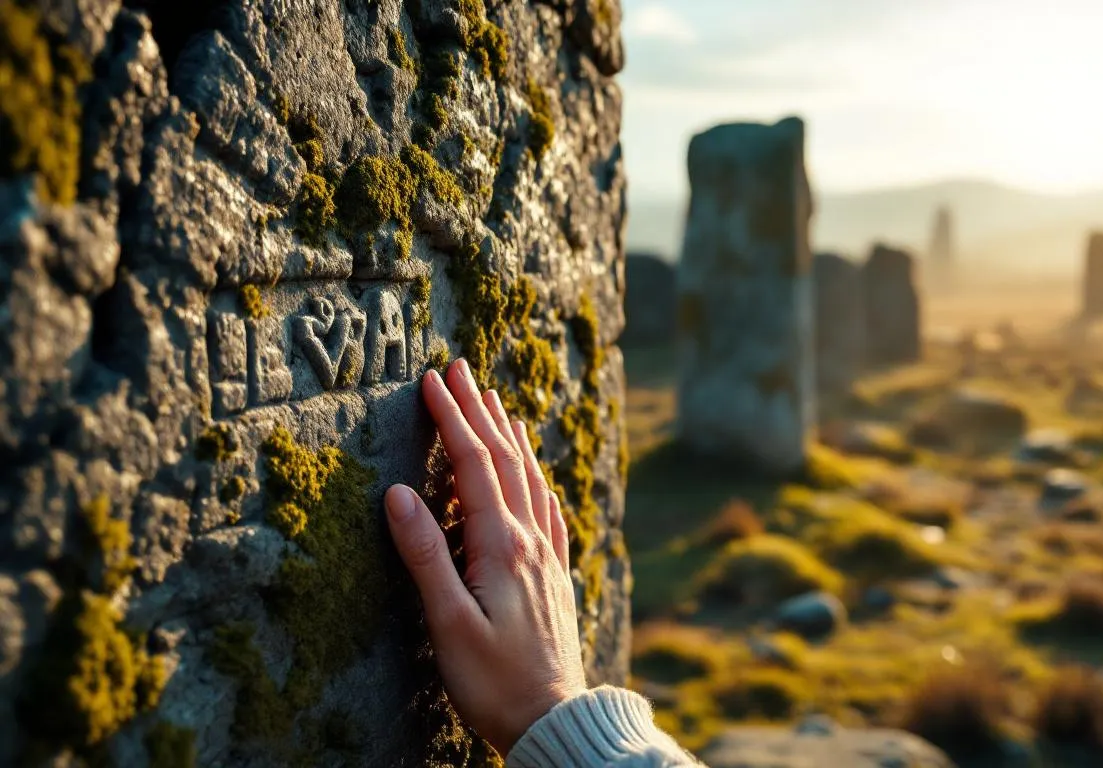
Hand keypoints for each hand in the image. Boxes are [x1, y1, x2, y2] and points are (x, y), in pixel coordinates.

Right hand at [383, 359, 586, 754]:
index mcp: (502, 545)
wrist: (553, 720)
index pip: (474, 465)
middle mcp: (531, 540)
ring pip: (529, 479)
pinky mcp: (554, 575)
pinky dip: (535, 479)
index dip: (452, 419)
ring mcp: (548, 556)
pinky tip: (534, 476)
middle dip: (479, 411)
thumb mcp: (448, 622)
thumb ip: (424, 556)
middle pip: (504, 460)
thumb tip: (398, 493)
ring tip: (495, 403)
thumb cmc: (493, 681)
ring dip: (509, 436)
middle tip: (460, 369)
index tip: (432, 381)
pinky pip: (547, 509)